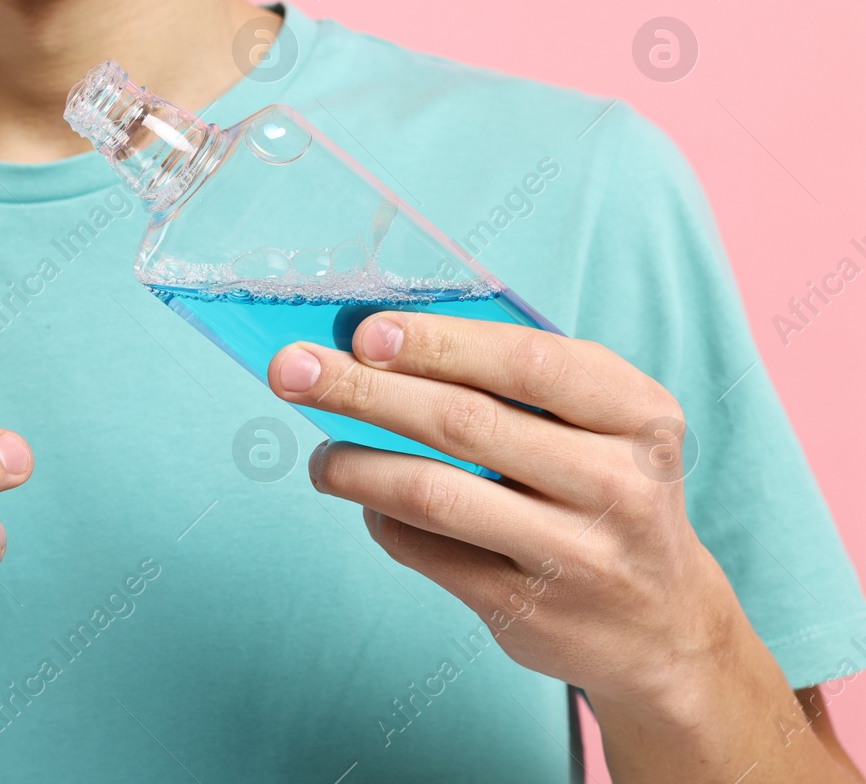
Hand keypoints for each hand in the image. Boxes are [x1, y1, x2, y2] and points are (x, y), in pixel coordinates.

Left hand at [268, 314, 860, 781]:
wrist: (663, 625)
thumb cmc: (603, 489)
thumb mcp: (598, 424)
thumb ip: (513, 381)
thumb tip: (378, 343)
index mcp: (639, 414)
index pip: (526, 364)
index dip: (438, 343)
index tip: (365, 331)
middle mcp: (617, 484)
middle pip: (462, 423)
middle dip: (362, 390)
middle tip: (292, 371)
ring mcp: (576, 556)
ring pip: (434, 494)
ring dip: (356, 465)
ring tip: (319, 455)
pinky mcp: (528, 611)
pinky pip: (427, 551)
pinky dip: (382, 520)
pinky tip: (367, 502)